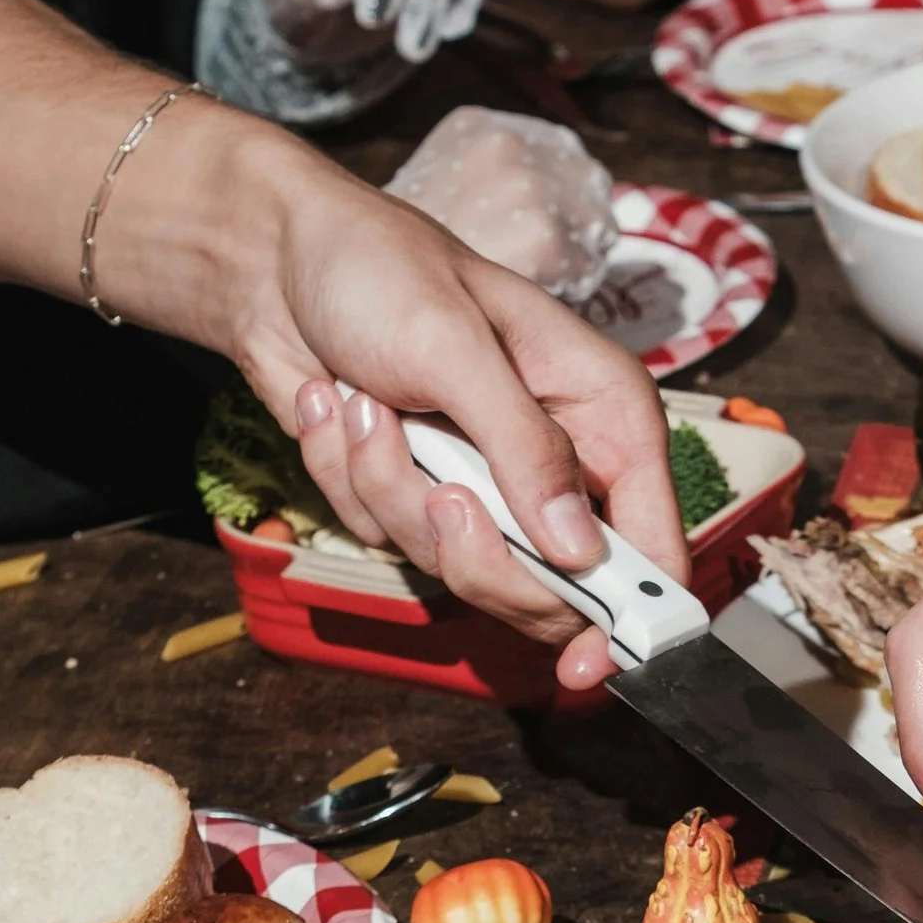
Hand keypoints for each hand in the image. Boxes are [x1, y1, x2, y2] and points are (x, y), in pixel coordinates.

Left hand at [104, 115, 688, 691]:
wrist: (274, 259)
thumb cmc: (380, 268)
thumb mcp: (458, 347)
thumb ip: (526, 450)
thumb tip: (580, 551)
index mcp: (601, 411)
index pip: (648, 542)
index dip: (630, 615)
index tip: (584, 663)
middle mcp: (555, 460)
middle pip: (551, 586)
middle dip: (477, 551)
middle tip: (441, 493)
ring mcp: (484, 484)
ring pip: (459, 567)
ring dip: (393, 491)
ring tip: (366, 406)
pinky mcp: (417, 496)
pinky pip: (392, 538)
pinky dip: (351, 479)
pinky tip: (339, 409)